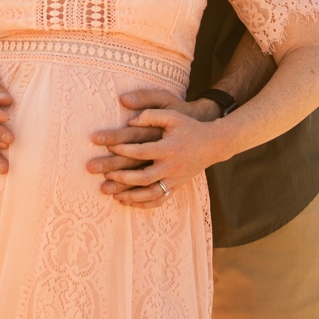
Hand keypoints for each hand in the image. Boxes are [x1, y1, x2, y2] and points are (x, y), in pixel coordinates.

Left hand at [89, 88, 227, 205]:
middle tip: (104, 173)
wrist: (214, 144)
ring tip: (112, 192)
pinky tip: (128, 201)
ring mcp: (175, 179)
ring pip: (150, 193)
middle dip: (121, 177)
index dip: (122, 150)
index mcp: (168, 149)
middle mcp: (171, 167)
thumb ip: (151, 115)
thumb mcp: (172, 115)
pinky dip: (143, 204)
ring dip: (130, 195)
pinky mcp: (177, 186)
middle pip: (143, 178)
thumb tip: (129, 121)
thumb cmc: (189, 127)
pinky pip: (159, 200)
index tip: (108, 147)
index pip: (140, 152)